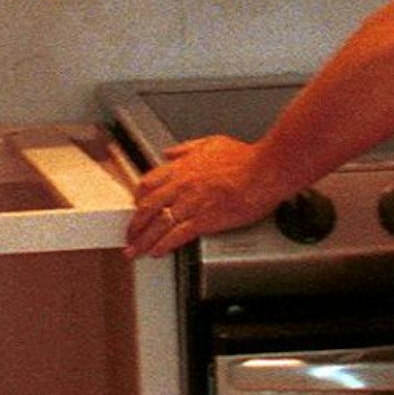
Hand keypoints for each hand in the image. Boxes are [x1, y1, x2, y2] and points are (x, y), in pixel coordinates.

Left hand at [124, 136, 277, 257]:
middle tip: (129, 235)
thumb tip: (170, 152)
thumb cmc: (245, 158)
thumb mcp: (211, 142)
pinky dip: (164, 245)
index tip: (136, 207)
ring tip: (135, 251)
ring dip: (143, 240)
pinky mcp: (205, 220)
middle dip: (134, 225)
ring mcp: (192, 204)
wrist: (264, 170)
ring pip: (158, 224)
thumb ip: (187, 148)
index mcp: (182, 167)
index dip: (138, 199)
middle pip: (147, 208)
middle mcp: (182, 186)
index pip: (148, 184)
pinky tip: (157, 252)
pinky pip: (177, 235)